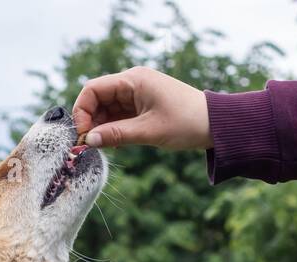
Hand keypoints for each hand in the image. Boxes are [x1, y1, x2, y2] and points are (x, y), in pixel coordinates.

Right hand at [72, 67, 211, 149]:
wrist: (214, 124)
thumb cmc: (186, 123)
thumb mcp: (149, 131)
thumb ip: (116, 135)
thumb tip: (88, 140)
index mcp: (134, 79)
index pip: (93, 89)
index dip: (82, 111)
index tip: (82, 134)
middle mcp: (133, 82)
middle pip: (97, 99)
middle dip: (90, 121)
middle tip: (89, 145)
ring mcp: (137, 93)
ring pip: (107, 109)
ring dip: (101, 127)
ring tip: (103, 146)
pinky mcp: (142, 105)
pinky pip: (118, 115)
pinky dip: (113, 128)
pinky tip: (115, 143)